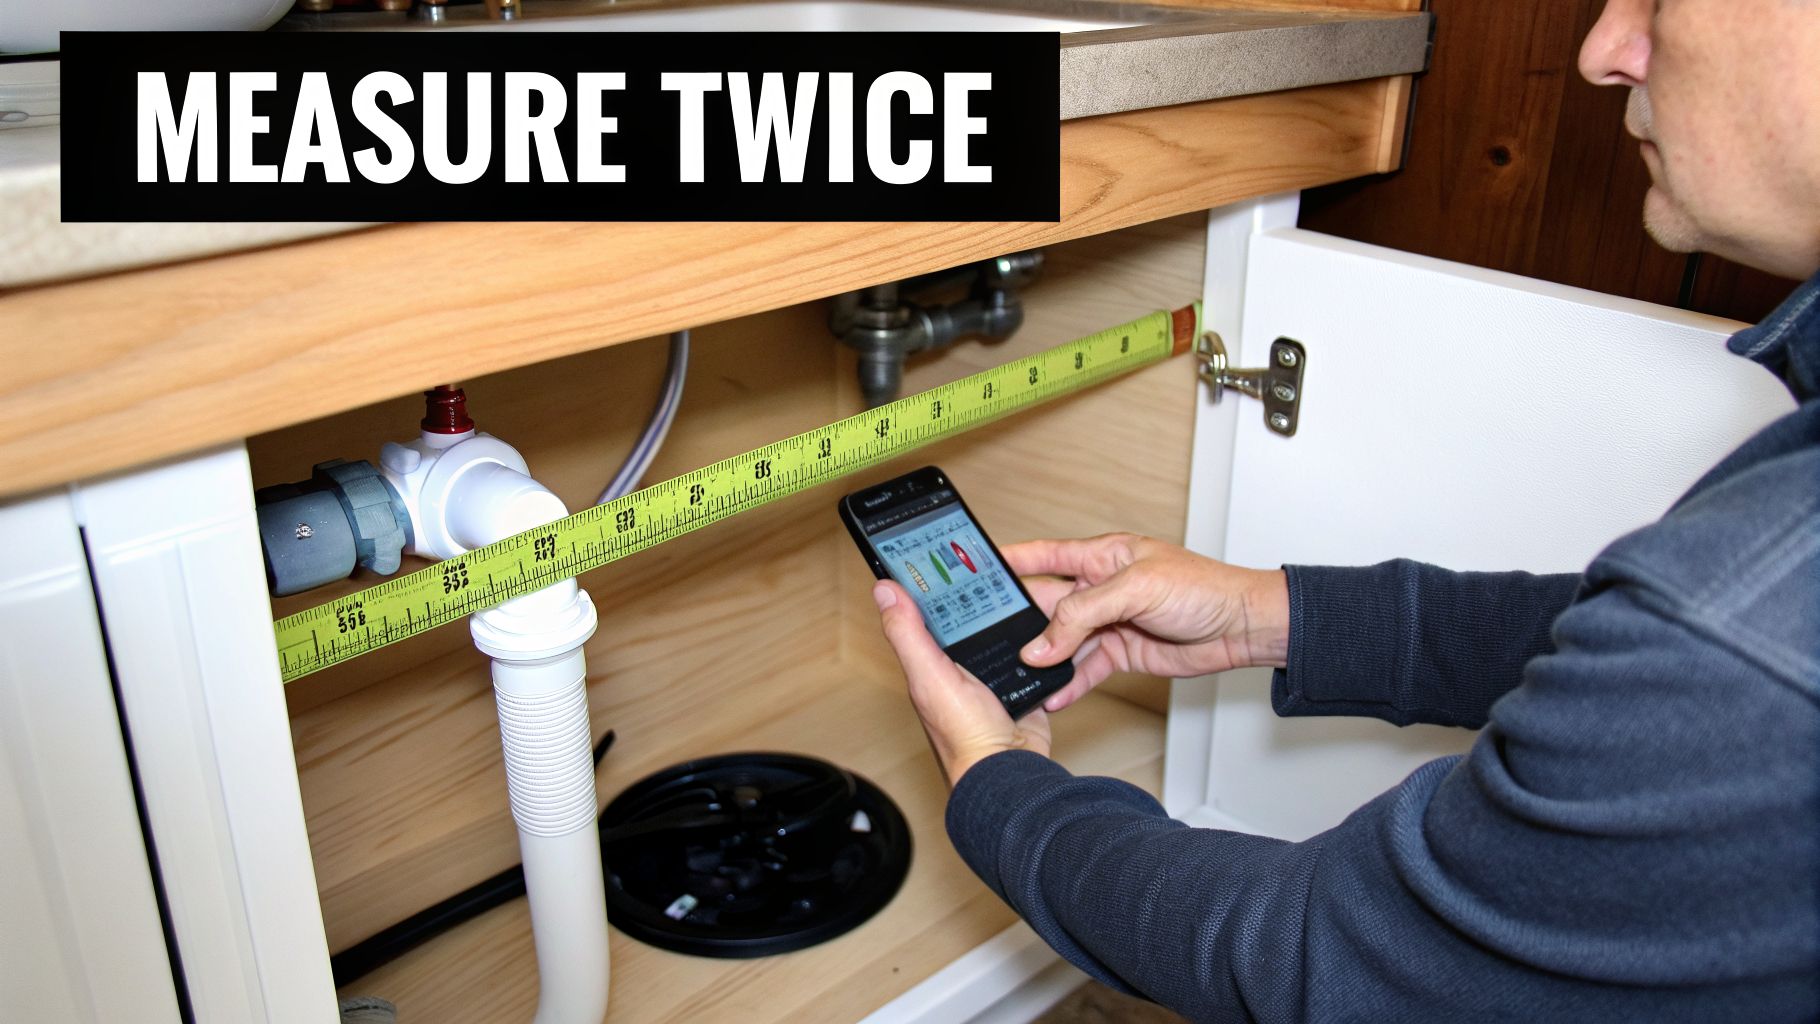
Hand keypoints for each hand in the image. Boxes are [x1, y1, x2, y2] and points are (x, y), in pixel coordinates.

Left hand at [873, 580, 1051, 787]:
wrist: (1011, 772)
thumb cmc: (965, 736)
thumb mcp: (930, 676)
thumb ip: (908, 633)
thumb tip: (884, 589)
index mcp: (928, 661)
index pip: (922, 611)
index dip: (926, 582)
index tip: (934, 550)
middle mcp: (954, 668)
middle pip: (964, 618)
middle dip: (976, 593)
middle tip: (987, 562)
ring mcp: (987, 677)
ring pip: (997, 633)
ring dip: (1008, 616)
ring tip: (1018, 586)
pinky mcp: (1017, 686)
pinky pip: (1026, 654)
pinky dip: (1033, 641)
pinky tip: (1039, 624)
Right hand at [1004, 534, 1288, 711]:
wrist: (1241, 627)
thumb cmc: (1201, 589)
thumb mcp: (1136, 589)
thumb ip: (1083, 614)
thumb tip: (1042, 644)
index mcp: (1100, 557)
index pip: (1043, 555)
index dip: (1010, 561)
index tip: (976, 569)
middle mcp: (1099, 588)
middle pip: (1045, 604)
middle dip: (1019, 622)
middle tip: (987, 639)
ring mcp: (1108, 622)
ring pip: (1061, 642)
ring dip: (1043, 660)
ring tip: (1018, 677)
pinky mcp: (1120, 652)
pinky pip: (1084, 669)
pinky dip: (1068, 684)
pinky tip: (1053, 696)